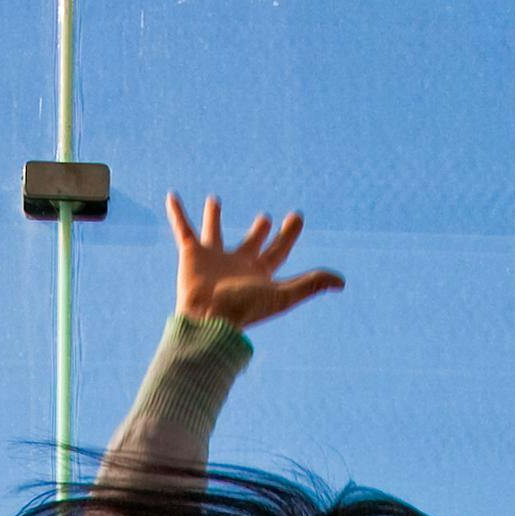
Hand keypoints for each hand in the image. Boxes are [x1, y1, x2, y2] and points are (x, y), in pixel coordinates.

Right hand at [170, 194, 342, 331]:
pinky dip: (177, 213)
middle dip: (259, 231)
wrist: (207, 318)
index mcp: (259, 273)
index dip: (289, 234)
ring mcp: (213, 258)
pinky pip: (183, 229)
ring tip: (214, 200)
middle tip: (266, 217)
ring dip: (213, 217)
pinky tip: (173, 197)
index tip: (297, 217)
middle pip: (251, 243)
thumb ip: (311, 284)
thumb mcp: (282, 295)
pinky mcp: (191, 254)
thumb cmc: (245, 309)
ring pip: (214, 232)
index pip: (278, 250)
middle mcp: (237, 264)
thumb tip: (342, 281)